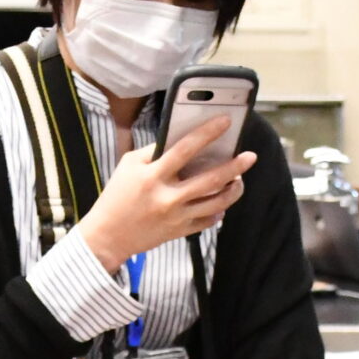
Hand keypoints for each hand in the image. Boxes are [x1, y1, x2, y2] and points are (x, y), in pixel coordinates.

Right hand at [72, 114, 256, 273]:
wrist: (108, 236)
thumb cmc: (117, 196)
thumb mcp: (128, 166)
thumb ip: (153, 152)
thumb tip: (180, 140)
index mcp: (153, 176)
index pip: (184, 149)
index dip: (207, 133)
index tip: (225, 121)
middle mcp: (168, 197)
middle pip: (210, 180)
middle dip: (234, 167)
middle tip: (250, 156)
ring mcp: (176, 217)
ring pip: (216, 204)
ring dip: (233, 191)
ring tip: (239, 180)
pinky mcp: (179, 232)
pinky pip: (208, 221)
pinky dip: (218, 211)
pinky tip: (221, 203)